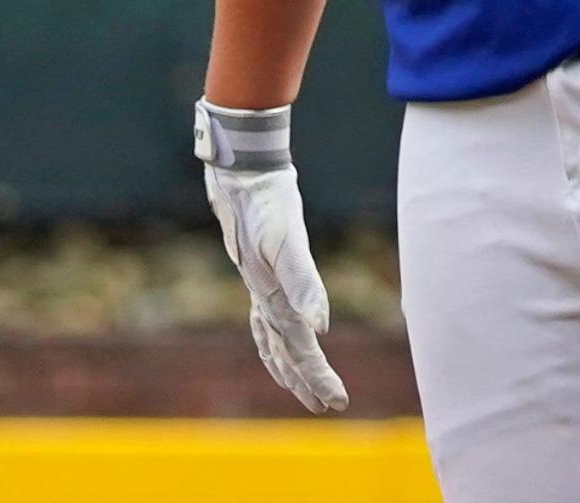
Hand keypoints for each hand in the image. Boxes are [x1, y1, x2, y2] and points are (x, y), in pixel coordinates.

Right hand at [202, 152, 348, 414]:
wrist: (241, 174)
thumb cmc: (268, 205)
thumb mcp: (289, 240)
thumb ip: (305, 282)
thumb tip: (322, 326)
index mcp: (274, 299)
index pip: (301, 350)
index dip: (319, 377)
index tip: (338, 402)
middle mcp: (264, 299)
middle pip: (286, 353)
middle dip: (306, 381)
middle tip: (329, 405)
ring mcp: (257, 287)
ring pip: (272, 341)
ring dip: (288, 366)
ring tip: (301, 387)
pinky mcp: (258, 271)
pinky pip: (264, 320)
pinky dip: (273, 340)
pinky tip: (279, 337)